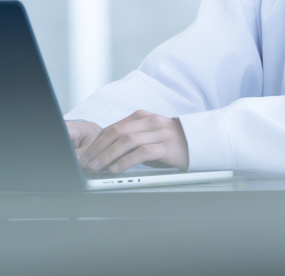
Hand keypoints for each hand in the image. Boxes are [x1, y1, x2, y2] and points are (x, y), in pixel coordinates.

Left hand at [67, 110, 189, 173]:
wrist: (200, 143)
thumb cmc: (171, 143)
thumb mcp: (150, 136)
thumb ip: (131, 139)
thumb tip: (105, 154)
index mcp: (143, 116)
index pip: (113, 127)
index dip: (96, 142)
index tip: (85, 155)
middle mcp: (150, 121)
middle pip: (116, 132)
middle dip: (98, 148)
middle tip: (87, 163)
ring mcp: (160, 132)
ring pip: (127, 141)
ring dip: (108, 155)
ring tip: (97, 167)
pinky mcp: (168, 146)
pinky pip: (142, 152)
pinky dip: (126, 161)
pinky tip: (117, 169)